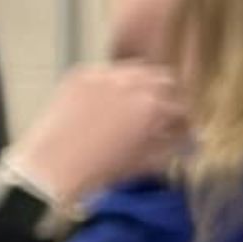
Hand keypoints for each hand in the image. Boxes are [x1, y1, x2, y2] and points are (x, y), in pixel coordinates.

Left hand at [7, 63, 186, 208]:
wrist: (51, 167)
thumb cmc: (100, 171)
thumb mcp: (145, 162)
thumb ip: (172, 146)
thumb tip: (190, 141)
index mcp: (153, 107)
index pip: (181, 106)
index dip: (182, 119)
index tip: (179, 127)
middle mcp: (133, 83)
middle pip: (163, 79)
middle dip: (165, 95)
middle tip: (157, 111)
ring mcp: (105, 75)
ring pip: (135, 70)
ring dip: (139, 84)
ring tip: (131, 103)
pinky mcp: (80, 74)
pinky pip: (105, 72)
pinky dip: (111, 84)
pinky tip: (104, 100)